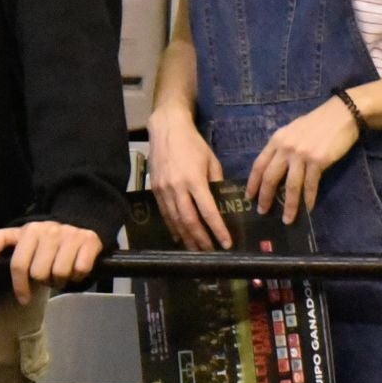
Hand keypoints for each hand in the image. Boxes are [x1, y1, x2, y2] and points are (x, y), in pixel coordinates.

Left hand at [0, 222, 102, 304]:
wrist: (80, 221)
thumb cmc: (45, 238)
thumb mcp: (22, 236)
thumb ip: (2, 239)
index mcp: (31, 230)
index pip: (19, 264)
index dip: (20, 286)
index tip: (23, 298)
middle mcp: (50, 231)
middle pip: (39, 273)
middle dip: (44, 280)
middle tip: (48, 276)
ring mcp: (71, 235)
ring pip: (60, 273)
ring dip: (61, 279)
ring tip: (60, 273)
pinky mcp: (89, 241)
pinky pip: (80, 269)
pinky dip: (78, 275)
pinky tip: (75, 268)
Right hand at [146, 108, 232, 250]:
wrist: (166, 129)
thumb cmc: (193, 144)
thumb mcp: (212, 160)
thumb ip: (216, 182)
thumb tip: (220, 203)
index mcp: (194, 180)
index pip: (208, 211)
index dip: (217, 229)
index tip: (226, 243)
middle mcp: (177, 187)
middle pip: (189, 221)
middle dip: (201, 240)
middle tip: (210, 252)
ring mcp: (163, 190)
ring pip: (175, 221)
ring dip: (186, 238)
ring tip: (196, 251)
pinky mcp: (155, 189)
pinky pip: (165, 214)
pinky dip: (173, 227)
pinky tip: (179, 237)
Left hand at [247, 98, 361, 224]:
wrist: (342, 114)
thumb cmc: (317, 123)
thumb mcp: (292, 130)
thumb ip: (282, 146)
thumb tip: (275, 168)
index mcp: (277, 139)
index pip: (259, 164)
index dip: (253, 183)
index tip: (249, 197)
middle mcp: (286, 148)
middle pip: (270, 177)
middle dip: (265, 197)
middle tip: (262, 212)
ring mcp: (302, 155)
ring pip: (291, 186)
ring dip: (288, 205)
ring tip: (287, 219)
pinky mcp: (318, 161)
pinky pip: (310, 185)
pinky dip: (308, 199)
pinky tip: (307, 209)